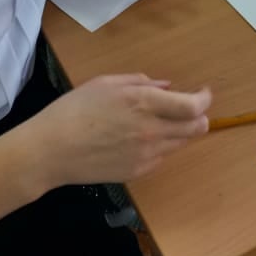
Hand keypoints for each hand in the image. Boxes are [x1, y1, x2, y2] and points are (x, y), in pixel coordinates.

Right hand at [27, 74, 211, 187]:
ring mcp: (147, 155)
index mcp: (144, 102)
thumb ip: (141, 82)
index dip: (204, 99)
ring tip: (158, 123)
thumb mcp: (106, 83)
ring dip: (179, 132)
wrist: (51, 151)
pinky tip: (139, 141)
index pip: (194, 106)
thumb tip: (167, 87)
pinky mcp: (138, 172)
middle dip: (199, 117)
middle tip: (187, 109)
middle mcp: (152, 130)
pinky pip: (161, 157)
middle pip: (196, 128)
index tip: (202, 93)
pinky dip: (160, 147)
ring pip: (181, 144)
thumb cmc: (74, 109)